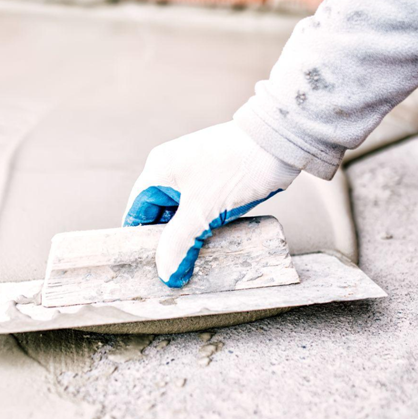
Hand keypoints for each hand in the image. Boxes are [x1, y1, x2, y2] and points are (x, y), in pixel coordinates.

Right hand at [123, 122, 300, 286]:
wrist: (280, 143)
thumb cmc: (237, 168)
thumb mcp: (202, 212)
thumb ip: (179, 245)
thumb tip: (167, 275)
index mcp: (159, 170)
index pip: (136, 212)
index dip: (138, 241)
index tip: (146, 267)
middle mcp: (172, 169)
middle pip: (158, 214)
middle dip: (165, 241)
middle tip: (172, 269)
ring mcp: (195, 173)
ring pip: (182, 213)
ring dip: (186, 235)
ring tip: (191, 261)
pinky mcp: (216, 179)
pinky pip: (201, 208)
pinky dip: (202, 226)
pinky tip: (210, 244)